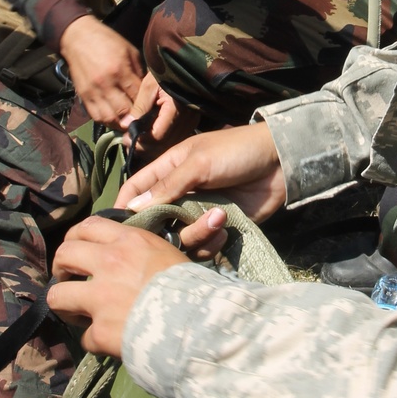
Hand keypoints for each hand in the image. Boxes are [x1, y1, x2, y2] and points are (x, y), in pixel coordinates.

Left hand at [48, 217, 187, 354]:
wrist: (199, 321)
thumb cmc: (192, 285)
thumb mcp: (167, 253)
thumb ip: (140, 250)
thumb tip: (129, 257)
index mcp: (127, 241)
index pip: (86, 226)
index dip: (75, 239)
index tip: (78, 251)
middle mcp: (108, 263)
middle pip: (64, 254)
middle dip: (60, 268)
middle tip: (68, 279)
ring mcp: (100, 297)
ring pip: (57, 296)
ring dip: (64, 304)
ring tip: (75, 312)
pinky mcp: (100, 330)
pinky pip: (85, 337)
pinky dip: (94, 340)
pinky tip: (106, 341)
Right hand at [59, 15, 143, 125]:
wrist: (78, 38)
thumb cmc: (107, 41)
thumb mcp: (129, 50)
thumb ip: (138, 71)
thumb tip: (146, 89)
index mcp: (120, 70)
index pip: (137, 95)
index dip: (147, 104)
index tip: (152, 108)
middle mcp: (106, 83)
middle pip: (124, 110)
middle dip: (135, 117)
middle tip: (143, 118)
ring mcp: (93, 91)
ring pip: (110, 118)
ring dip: (121, 122)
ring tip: (129, 122)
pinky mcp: (83, 96)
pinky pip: (96, 116)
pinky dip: (107, 121)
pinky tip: (115, 119)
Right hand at [115, 121, 285, 251]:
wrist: (280, 161)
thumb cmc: (236, 151)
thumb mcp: (199, 162)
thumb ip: (167, 185)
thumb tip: (131, 208)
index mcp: (169, 171)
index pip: (135, 190)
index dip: (122, 208)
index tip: (117, 229)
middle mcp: (180, 195)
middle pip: (155, 223)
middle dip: (162, 231)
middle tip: (176, 230)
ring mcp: (199, 213)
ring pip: (180, 238)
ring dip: (195, 235)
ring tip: (217, 219)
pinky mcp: (219, 228)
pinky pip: (205, 246)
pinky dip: (212, 242)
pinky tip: (226, 227)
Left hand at [122, 70, 198, 158]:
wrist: (184, 65)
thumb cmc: (166, 71)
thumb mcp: (149, 85)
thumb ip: (139, 107)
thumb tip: (126, 125)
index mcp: (177, 109)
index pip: (158, 136)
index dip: (141, 140)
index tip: (126, 138)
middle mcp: (188, 119)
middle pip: (164, 144)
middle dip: (144, 146)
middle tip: (127, 141)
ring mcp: (192, 122)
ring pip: (170, 144)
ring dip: (152, 146)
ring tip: (136, 139)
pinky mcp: (192, 122)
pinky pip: (176, 138)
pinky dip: (162, 141)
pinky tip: (150, 136)